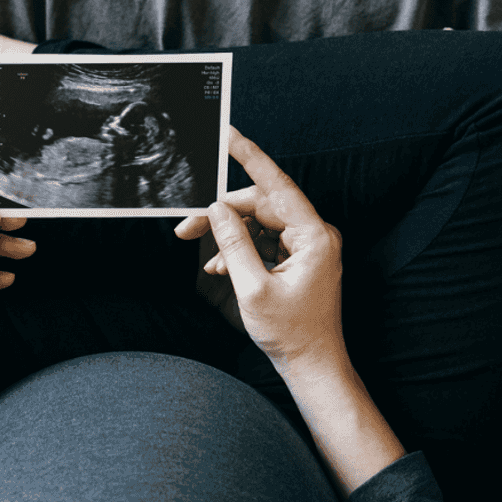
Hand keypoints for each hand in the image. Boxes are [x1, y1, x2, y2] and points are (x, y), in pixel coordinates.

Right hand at [175, 126, 344, 368]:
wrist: (312, 366)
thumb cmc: (292, 334)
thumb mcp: (253, 289)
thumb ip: (234, 244)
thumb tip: (217, 211)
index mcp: (314, 236)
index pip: (277, 185)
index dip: (250, 158)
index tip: (229, 135)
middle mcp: (314, 235)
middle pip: (261, 206)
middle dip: (222, 214)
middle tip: (186, 226)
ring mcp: (307, 247)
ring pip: (259, 224)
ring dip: (229, 237)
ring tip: (203, 254)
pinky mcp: (298, 260)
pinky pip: (264, 242)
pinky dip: (241, 251)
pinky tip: (221, 267)